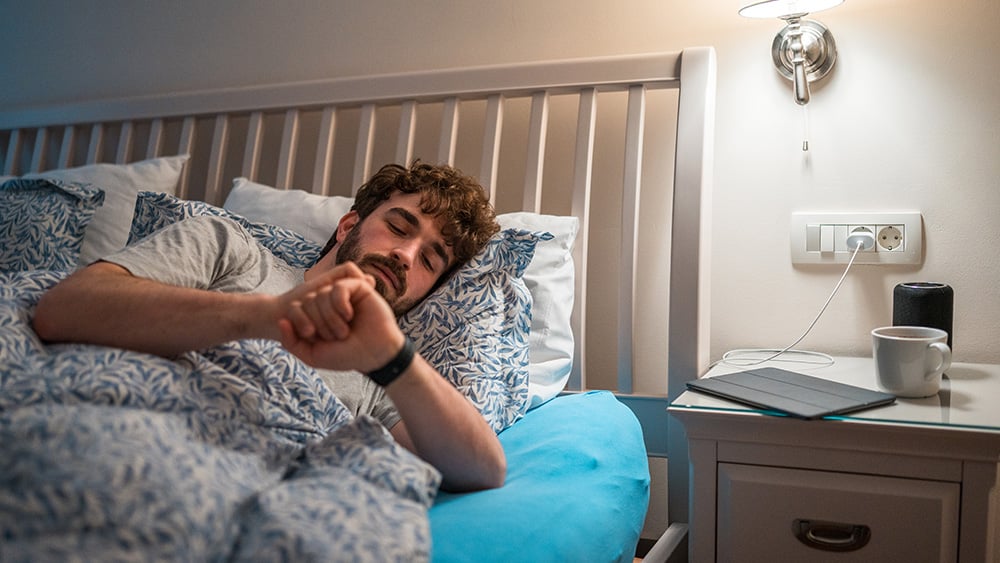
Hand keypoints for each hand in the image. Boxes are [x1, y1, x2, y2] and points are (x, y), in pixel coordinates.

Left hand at [277, 264, 403, 371]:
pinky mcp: (358, 288)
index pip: (295, 309)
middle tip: (335, 336)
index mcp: (315, 317)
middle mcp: (327, 304)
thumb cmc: (346, 356)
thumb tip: (281, 321)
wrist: (375, 355)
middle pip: (308, 301)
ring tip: (344, 329)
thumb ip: (291, 342)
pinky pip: (338, 287)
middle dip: (319, 323)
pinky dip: (340, 303)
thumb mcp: (312, 355)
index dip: (300, 323)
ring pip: (322, 294)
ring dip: (331, 317)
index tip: (314, 337)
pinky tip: (349, 315)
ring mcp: (343, 295)